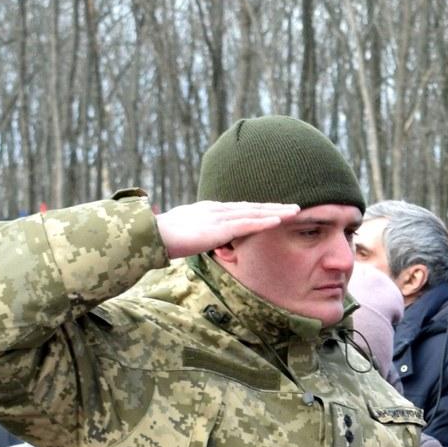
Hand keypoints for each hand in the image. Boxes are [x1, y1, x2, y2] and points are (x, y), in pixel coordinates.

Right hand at [154, 201, 299, 257]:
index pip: (241, 209)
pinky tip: (278, 220)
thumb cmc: (164, 237)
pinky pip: (245, 224)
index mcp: (210, 210)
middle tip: (296, 207)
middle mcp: (217, 210)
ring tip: (295, 211)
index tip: (277, 209)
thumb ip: (200, 233)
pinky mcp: (218, 228)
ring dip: (276, 212)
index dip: (261, 209)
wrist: (151, 235)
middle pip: (252, 207)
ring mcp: (218, 218)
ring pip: (254, 213)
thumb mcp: (187, 232)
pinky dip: (263, 222)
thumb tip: (206, 239)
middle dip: (274, 207)